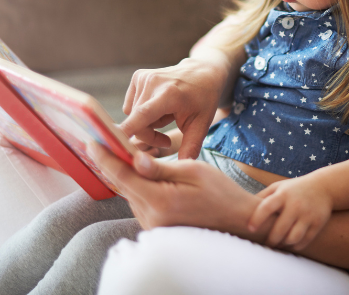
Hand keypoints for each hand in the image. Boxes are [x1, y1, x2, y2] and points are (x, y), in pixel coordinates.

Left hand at [88, 142, 263, 234]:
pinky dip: (138, 186)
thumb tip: (134, 159)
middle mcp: (151, 217)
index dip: (105, 157)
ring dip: (127, 174)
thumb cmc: (219, 191)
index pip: (123, 176)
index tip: (92, 141)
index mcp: (160, 200)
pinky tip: (142, 173)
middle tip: (106, 141)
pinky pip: (140, 202)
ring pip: (130, 194)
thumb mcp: (193, 170)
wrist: (235, 219)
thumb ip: (160, 167)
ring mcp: (153, 225)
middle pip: (124, 185)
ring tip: (125, 153)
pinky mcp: (156, 227)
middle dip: (114, 163)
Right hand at [121, 56, 229, 159]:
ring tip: (166, 118)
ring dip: (146, 124)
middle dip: (149, 136)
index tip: (112, 146)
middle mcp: (153, 83)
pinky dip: (142, 113)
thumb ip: (190, 147)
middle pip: (136, 123)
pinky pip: (131, 106)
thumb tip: (181, 169)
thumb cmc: (204, 99)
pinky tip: (159, 108)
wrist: (203, 73)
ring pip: (132, 116)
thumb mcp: (202, 124)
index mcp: (169, 94)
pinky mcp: (138, 76)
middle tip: (166, 138)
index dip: (125, 132)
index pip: (141, 116)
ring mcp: (144, 77)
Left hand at [248, 176, 332, 250]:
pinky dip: (295, 246)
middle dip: (270, 240)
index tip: (250, 229)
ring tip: (278, 244)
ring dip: (283, 244)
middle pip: (280, 228)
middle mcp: (295, 204)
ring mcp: (307, 215)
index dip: (257, 219)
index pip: (267, 206)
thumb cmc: (294, 188)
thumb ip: (263, 196)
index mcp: (283, 194)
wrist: (324, 187)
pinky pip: (304, 241)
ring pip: (292, 238)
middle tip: (266, 244)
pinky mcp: (317, 223)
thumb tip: (243, 207)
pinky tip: (289, 244)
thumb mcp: (279, 187)